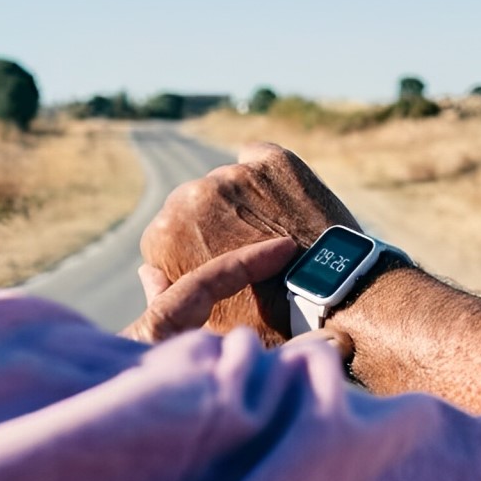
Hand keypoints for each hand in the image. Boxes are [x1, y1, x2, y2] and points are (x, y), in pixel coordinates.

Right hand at [140, 143, 358, 345]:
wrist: (334, 296)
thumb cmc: (267, 322)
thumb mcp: (206, 322)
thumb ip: (169, 295)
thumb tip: (147, 272)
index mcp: (163, 234)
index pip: (165, 237)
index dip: (192, 255)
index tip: (218, 268)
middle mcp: (190, 195)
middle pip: (194, 207)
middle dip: (214, 226)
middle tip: (250, 254)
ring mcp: (233, 174)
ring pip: (229, 185)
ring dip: (244, 203)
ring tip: (276, 234)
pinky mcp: (274, 160)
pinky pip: (259, 158)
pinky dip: (268, 177)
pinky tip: (287, 204)